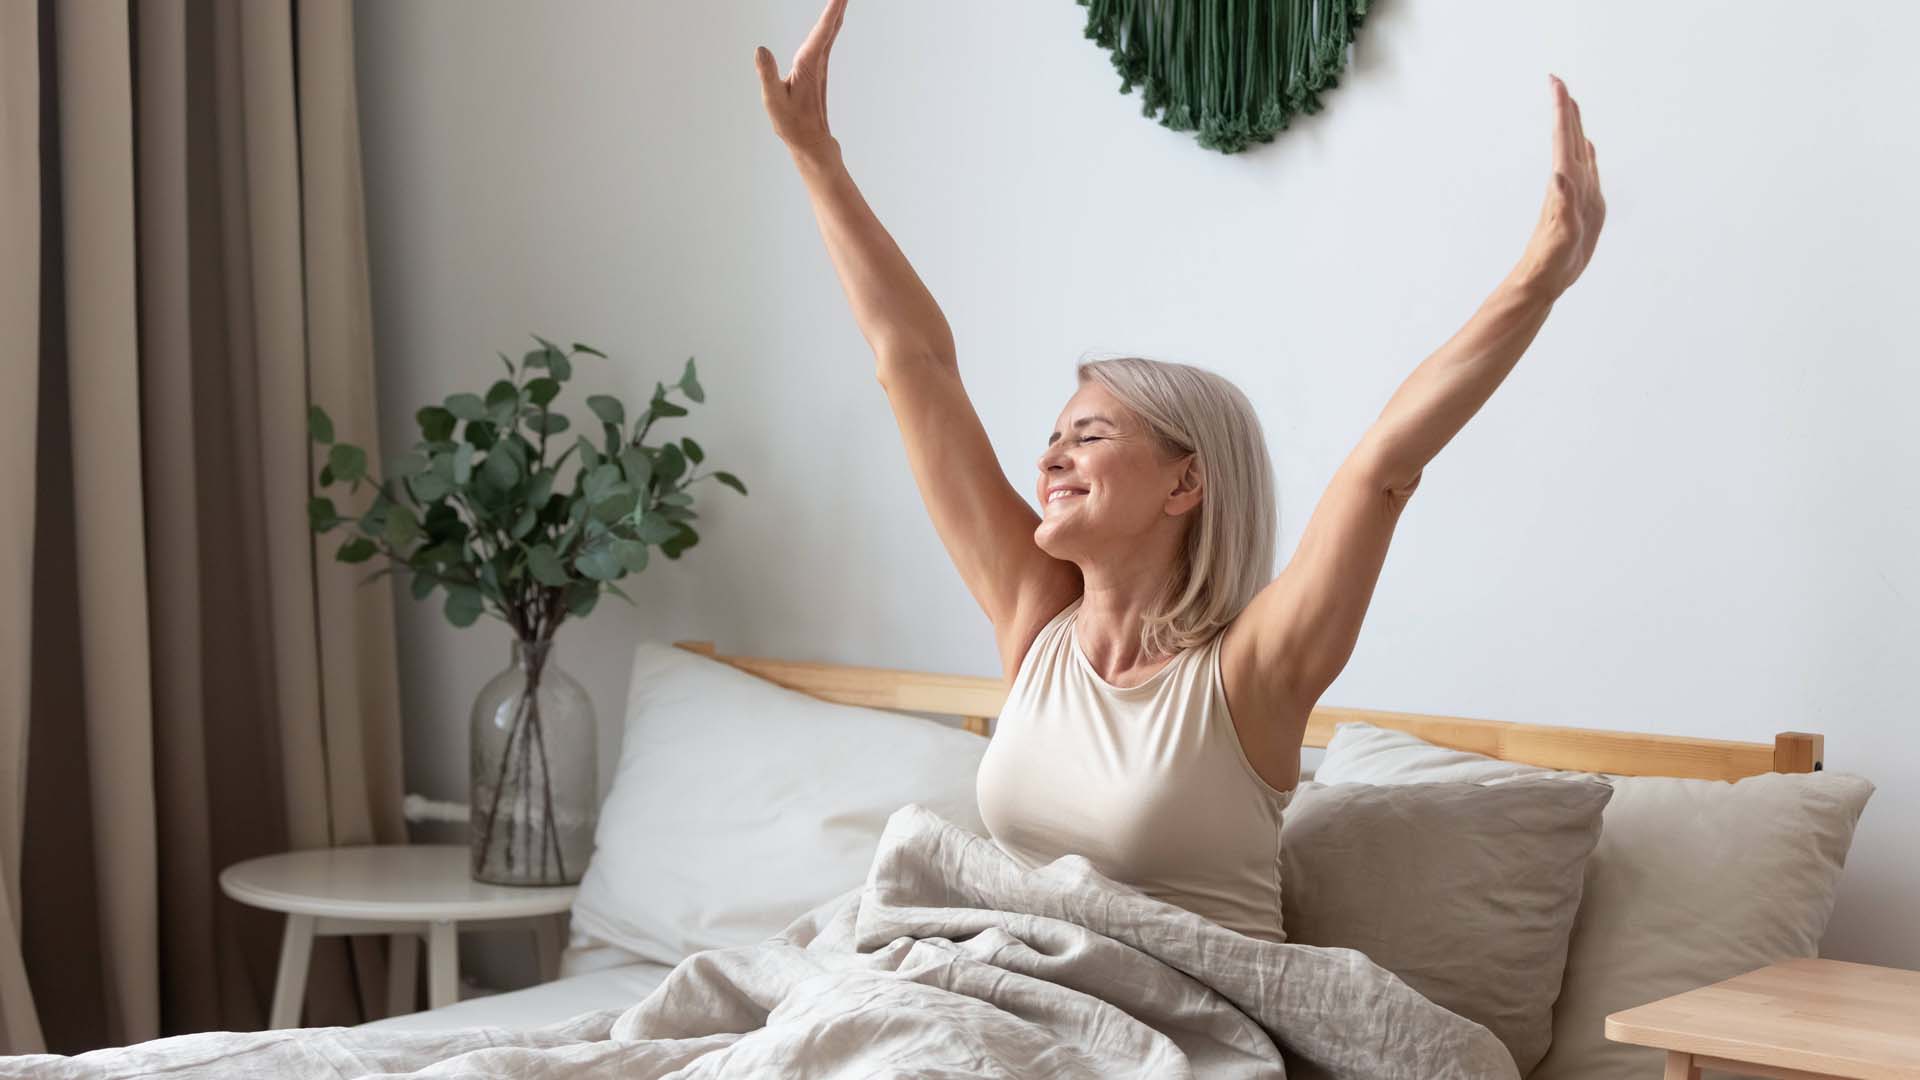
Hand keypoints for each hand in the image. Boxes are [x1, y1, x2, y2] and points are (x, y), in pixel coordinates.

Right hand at [754, 0, 847, 155]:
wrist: (810, 142)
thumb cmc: (792, 124)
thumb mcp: (774, 100)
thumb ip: (767, 74)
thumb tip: (761, 49)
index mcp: (809, 64)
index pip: (822, 31)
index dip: (832, 9)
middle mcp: (818, 61)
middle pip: (831, 26)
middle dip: (838, 5)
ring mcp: (819, 66)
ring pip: (831, 32)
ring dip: (835, 12)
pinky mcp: (817, 70)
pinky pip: (826, 40)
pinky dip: (830, 25)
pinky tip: (832, 21)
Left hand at [1514, 75, 1605, 299]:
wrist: (1544, 280)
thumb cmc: (1550, 259)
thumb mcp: (1560, 233)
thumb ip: (1562, 203)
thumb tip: (1560, 174)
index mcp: (1564, 184)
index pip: (1562, 139)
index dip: (1561, 111)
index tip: (1555, 82)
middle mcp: (1569, 183)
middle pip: (1567, 138)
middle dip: (1564, 110)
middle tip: (1558, 82)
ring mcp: (1576, 193)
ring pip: (1575, 151)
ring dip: (1574, 127)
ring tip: (1572, 106)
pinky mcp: (1583, 206)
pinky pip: (1587, 174)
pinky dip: (1587, 156)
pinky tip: (1586, 148)